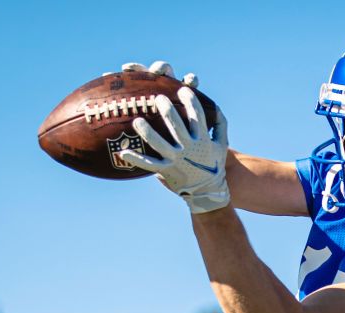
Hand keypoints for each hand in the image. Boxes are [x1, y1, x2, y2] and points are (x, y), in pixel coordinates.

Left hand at [113, 61, 229, 213]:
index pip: (197, 115)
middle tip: (158, 98)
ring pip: (159, 143)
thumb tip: (216, 106)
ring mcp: (176, 159)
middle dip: (166, 109)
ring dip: (147, 131)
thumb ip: (221, 125)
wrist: (208, 191)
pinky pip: (149, 164)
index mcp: (202, 139)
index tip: (182, 89)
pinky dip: (136, 158)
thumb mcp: (222, 145)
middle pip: (176, 125)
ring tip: (138, 120)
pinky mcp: (166, 170)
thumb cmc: (213, 164)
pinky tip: (123, 152)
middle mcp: (189, 148)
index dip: (190, 100)